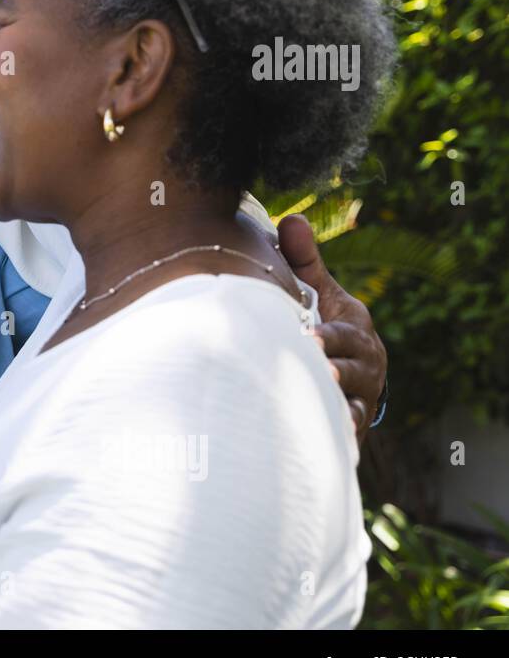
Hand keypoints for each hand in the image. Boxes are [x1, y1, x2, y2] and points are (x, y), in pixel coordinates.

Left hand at [278, 214, 387, 443]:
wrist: (340, 374)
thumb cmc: (322, 325)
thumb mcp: (318, 294)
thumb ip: (304, 261)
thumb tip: (291, 218)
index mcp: (356, 331)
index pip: (347, 333)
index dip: (330, 337)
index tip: (310, 339)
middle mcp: (366, 365)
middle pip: (354, 371)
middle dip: (336, 373)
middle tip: (318, 374)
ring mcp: (360, 396)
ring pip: (354, 405)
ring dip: (338, 408)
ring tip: (323, 408)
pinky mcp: (350, 424)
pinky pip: (348, 432)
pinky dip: (338, 434)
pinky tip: (322, 438)